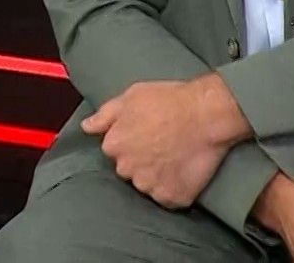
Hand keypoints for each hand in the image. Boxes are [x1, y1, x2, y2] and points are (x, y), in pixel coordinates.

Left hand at [81, 77, 237, 207]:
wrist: (207, 114)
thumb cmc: (170, 100)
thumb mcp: (132, 96)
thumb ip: (105, 114)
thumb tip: (86, 127)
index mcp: (114, 145)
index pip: (114, 151)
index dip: (131, 142)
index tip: (146, 134)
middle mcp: (127, 169)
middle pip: (129, 170)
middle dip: (141, 161)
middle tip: (161, 145)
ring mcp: (149, 186)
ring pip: (147, 185)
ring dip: (157, 176)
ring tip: (174, 156)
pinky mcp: (171, 197)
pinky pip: (168, 198)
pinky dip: (174, 188)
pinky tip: (183, 170)